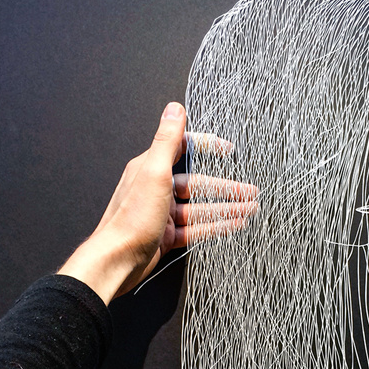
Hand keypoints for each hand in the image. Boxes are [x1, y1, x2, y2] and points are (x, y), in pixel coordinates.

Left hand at [58, 102, 258, 303]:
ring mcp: (163, 213)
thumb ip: (166, 140)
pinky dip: (216, 226)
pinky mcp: (166, 235)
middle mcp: (157, 188)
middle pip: (199, 184)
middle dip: (227, 188)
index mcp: (151, 168)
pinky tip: (233, 225)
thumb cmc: (131, 218)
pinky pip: (196, 228)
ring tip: (250, 209)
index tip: (228, 149)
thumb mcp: (153, 173)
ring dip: (226, 208)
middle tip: (251, 192)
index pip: (183, 149)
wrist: (117, 260)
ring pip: (201, 208)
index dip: (207, 147)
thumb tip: (174, 108)